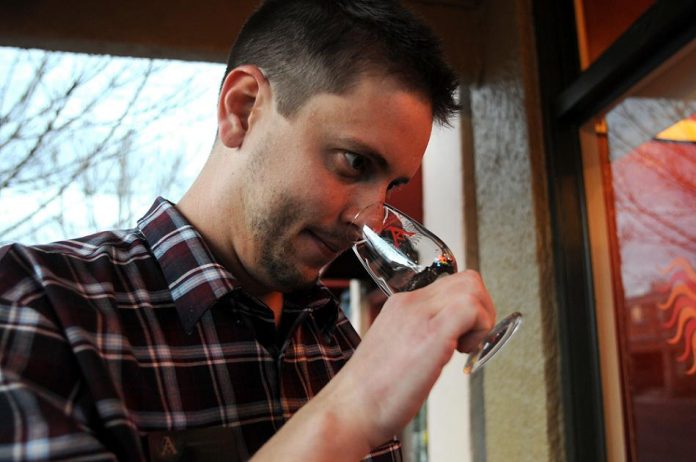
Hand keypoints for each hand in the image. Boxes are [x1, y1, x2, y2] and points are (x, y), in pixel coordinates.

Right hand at [339, 269, 495, 444]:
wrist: (351, 409)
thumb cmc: (372, 392)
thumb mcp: (396, 350)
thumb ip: (419, 336)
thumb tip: (449, 340)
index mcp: (401, 305)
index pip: (450, 284)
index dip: (469, 307)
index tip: (464, 336)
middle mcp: (410, 303)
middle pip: (466, 279)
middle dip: (483, 309)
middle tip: (472, 340)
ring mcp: (419, 315)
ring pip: (472, 287)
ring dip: (483, 318)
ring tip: (466, 348)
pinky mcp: (431, 334)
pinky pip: (471, 309)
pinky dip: (481, 329)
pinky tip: (463, 353)